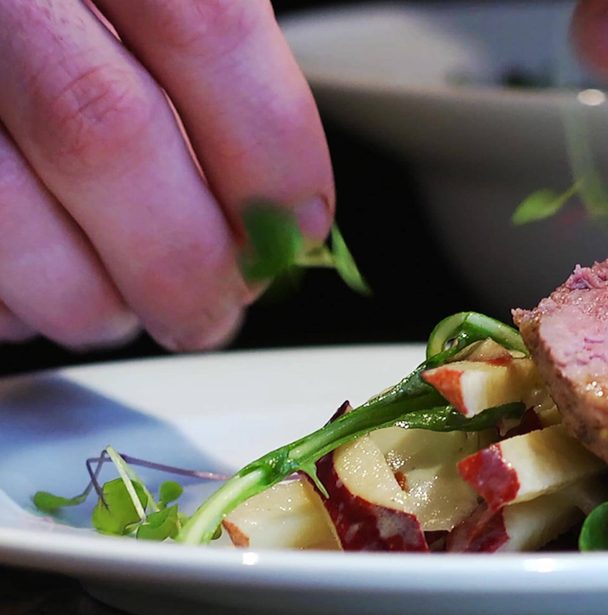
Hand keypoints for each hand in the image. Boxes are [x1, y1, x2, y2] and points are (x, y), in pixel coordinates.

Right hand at [0, 0, 333, 350]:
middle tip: (213, 310)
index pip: (206, 26)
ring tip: (122, 310)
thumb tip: (282, 214)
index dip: (270, 151)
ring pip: (0, 206)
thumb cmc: (74, 7)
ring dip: (85, 296)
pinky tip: (38, 289)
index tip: (296, 227)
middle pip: (100, 129)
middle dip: (181, 257)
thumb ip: (204, 63)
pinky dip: (6, 294)